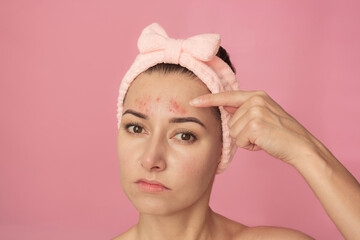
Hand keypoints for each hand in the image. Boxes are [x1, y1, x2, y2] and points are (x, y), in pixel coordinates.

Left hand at [190, 90, 321, 165]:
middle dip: (241, 132)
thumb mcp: (262, 116)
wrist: (300, 146)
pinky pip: (239, 141)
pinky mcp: (255, 124)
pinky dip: (250, 146)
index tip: (193, 101)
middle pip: (229, 121)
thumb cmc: (280, 134)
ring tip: (263, 138)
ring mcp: (255, 111)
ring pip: (233, 132)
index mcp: (256, 96)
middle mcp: (255, 100)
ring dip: (246, 140)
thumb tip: (223, 107)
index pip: (226, 96)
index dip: (208, 99)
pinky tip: (263, 143)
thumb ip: (243, 110)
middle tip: (261, 134)